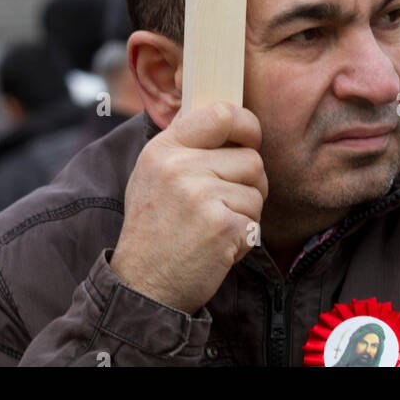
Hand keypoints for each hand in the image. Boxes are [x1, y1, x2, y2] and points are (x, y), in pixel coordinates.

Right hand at [110, 102, 266, 315]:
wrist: (142, 286)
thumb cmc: (154, 228)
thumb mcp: (153, 174)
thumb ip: (185, 144)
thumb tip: (225, 117)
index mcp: (164, 148)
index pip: (220, 113)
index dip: (247, 124)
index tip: (251, 140)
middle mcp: (180, 166)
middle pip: (250, 157)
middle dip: (249, 182)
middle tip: (226, 204)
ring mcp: (200, 195)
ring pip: (257, 190)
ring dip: (246, 212)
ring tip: (215, 227)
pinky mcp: (220, 225)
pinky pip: (255, 221)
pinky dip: (244, 237)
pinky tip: (218, 246)